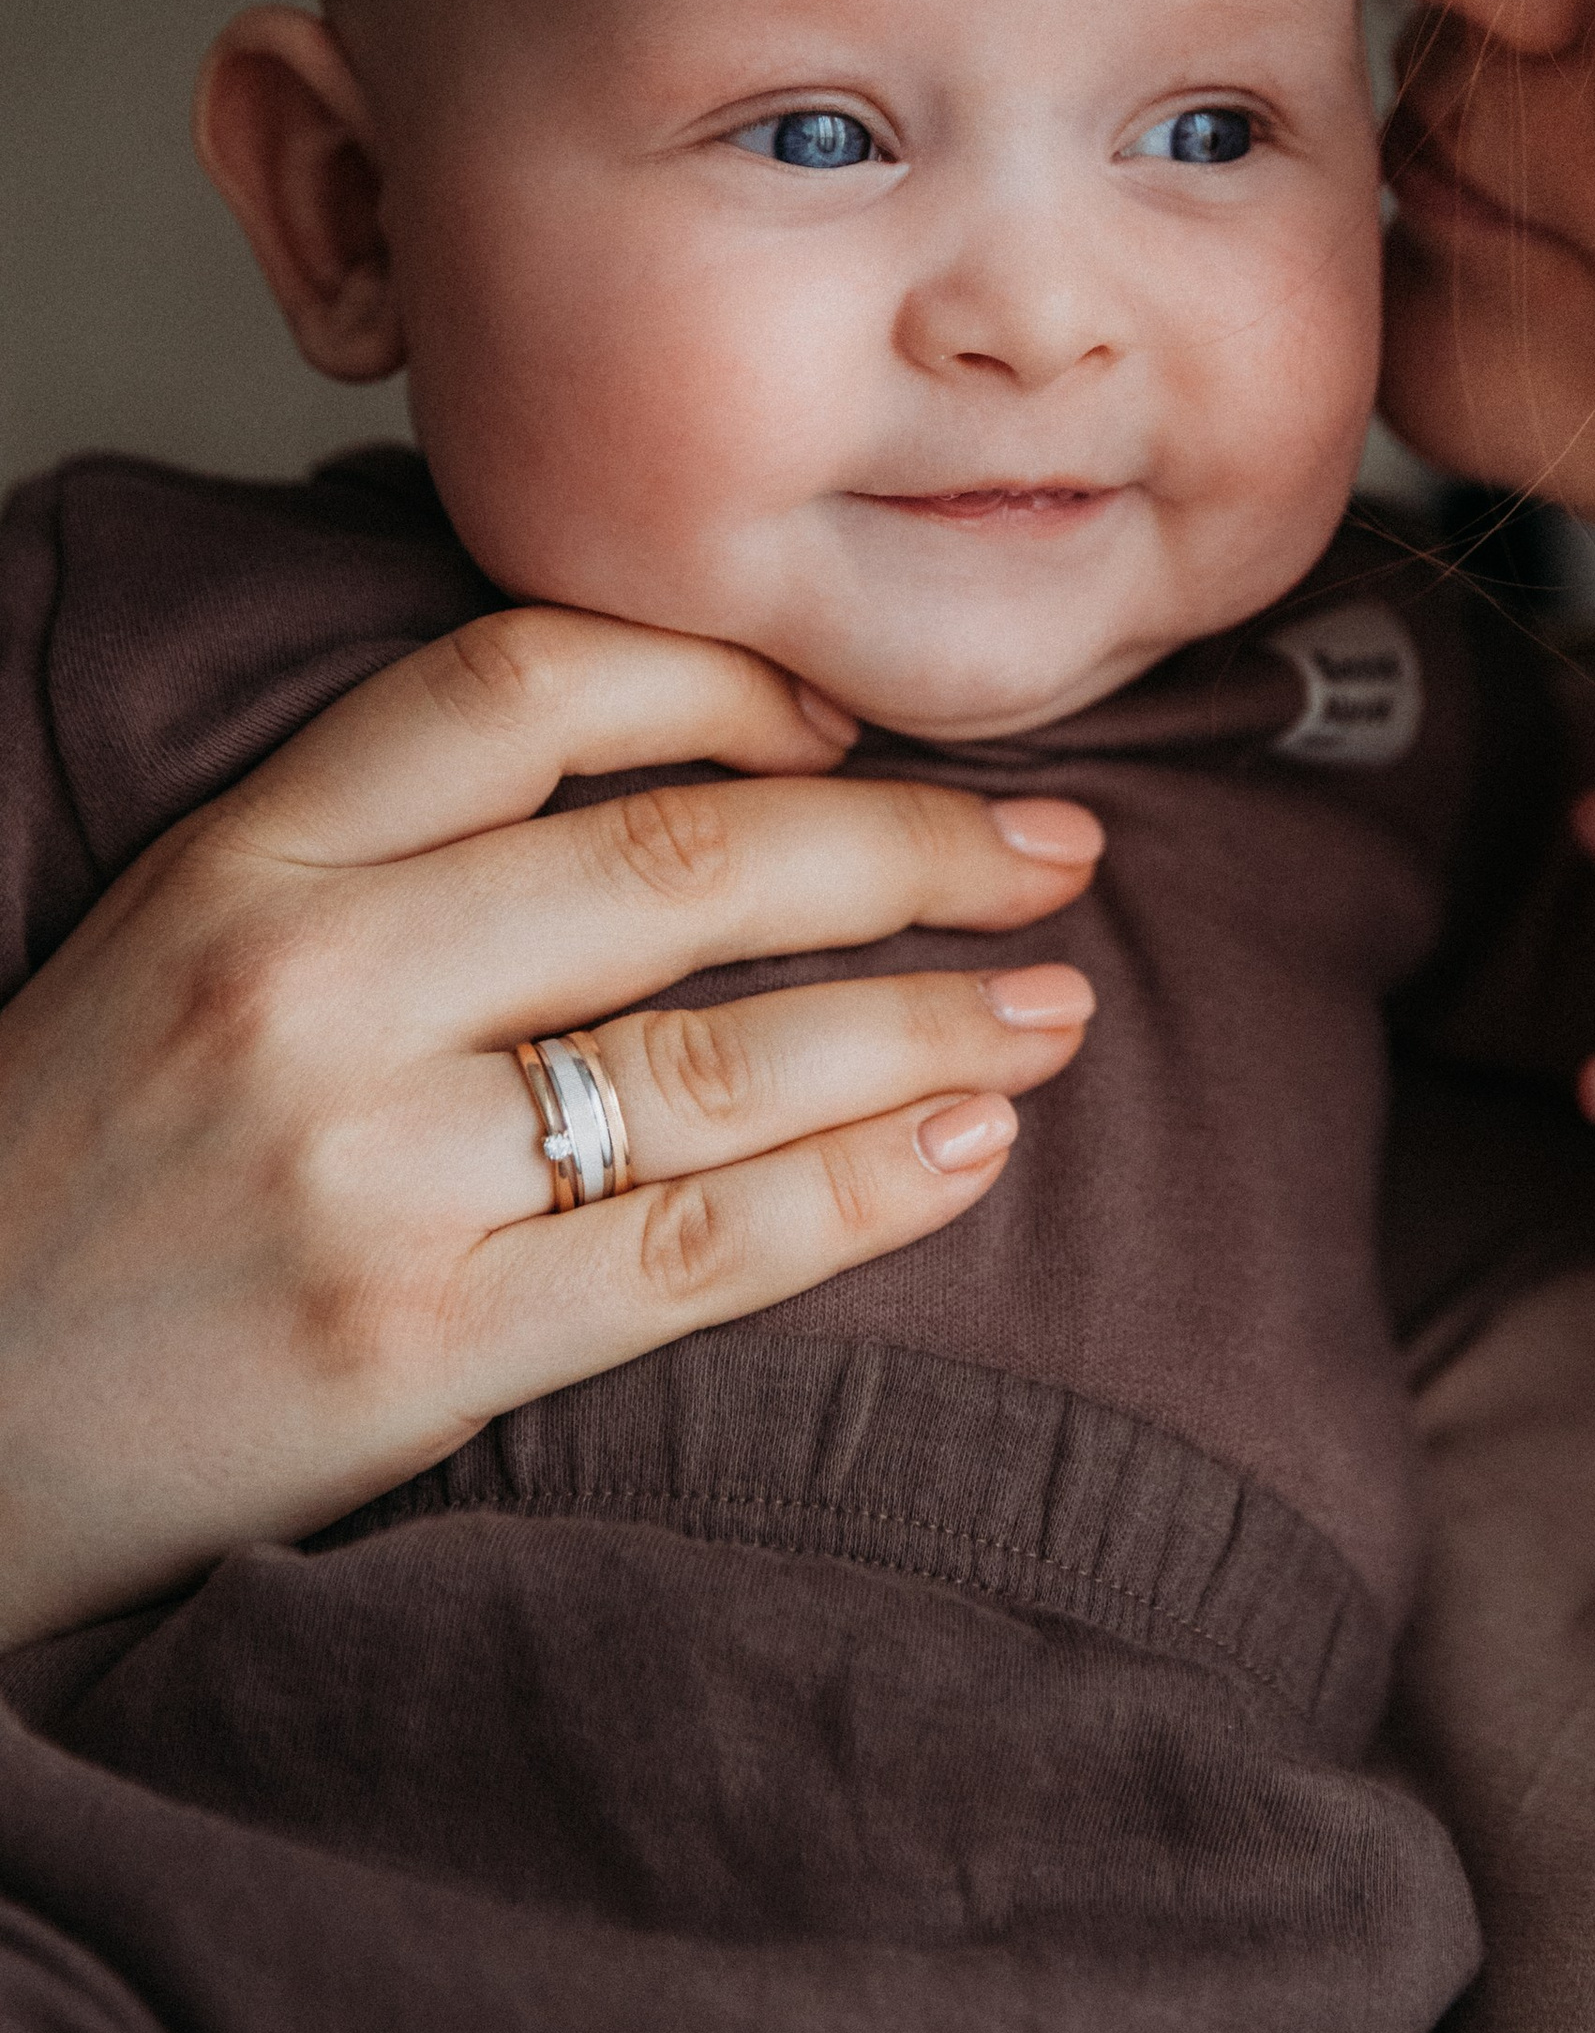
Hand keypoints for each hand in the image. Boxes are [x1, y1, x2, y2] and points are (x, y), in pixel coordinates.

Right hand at [0, 608, 1102, 1648]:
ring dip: (932, 1022)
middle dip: (914, 850)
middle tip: (1060, 849)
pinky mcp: (412, 1353)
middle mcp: (306, 990)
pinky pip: (702, 1246)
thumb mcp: (185, 938)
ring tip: (1060, 1008)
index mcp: (246, 857)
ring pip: (724, 1060)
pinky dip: (866, 1190)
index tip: (854, 724)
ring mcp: (362, 1176)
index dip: (727, 678)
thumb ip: (388, 847)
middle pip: (681, 863)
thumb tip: (701, 772)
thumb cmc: (88, 1169)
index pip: (522, 681)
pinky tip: (972, 1148)